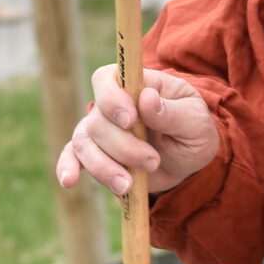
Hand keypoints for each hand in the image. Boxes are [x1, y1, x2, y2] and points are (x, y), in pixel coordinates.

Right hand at [57, 65, 219, 199]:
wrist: (189, 161)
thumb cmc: (193, 131)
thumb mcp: (196, 121)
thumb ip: (173, 112)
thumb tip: (147, 99)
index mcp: (135, 85)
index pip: (106, 79)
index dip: (112, 98)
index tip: (130, 120)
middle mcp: (111, 106)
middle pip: (97, 120)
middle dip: (123, 146)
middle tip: (153, 161)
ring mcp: (101, 131)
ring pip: (84, 144)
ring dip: (104, 166)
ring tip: (128, 185)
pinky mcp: (96, 155)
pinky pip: (72, 157)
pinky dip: (67, 167)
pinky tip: (69, 181)